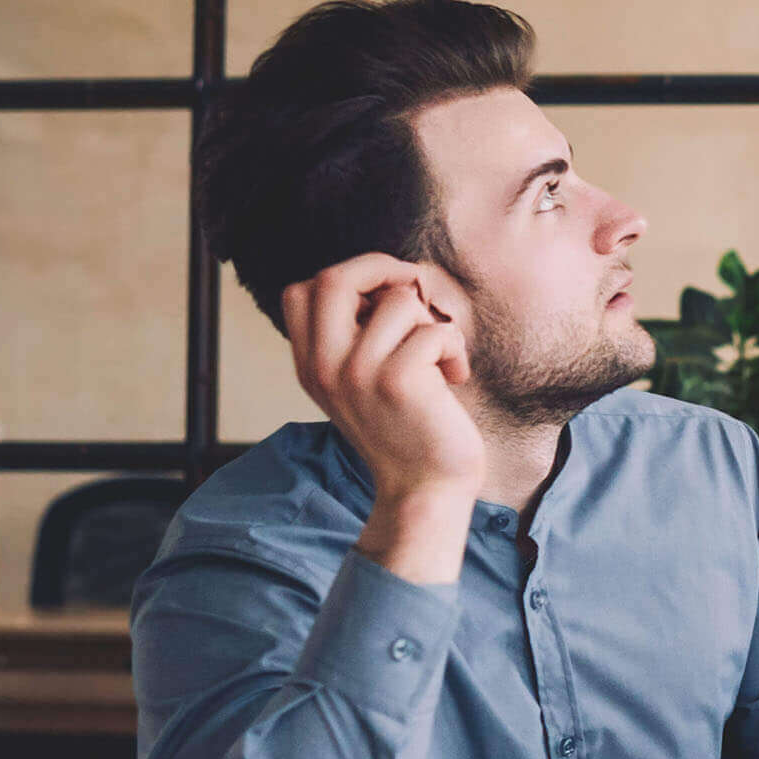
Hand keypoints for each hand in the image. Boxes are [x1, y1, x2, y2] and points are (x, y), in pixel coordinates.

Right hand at [284, 255, 482, 582]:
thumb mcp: (362, 382)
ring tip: (438, 359)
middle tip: (415, 288)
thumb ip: (355, 336)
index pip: (301, 291)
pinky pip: (436, 331)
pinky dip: (457, 350)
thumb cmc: (408, 427)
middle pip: (335, 279)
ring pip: (400, 300)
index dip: (347, 276)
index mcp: (310, 365)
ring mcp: (357, 373)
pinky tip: (454, 378)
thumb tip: (389, 277)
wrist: (425, 489)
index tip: (383, 292)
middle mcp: (324, 367)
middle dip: (383, 268)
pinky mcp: (397, 381)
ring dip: (433, 322)